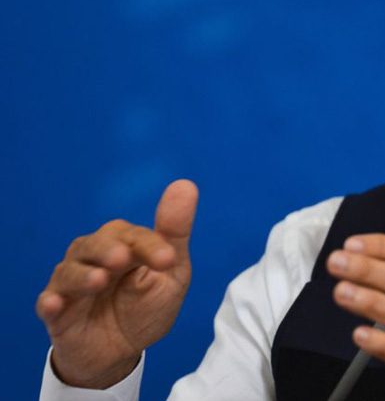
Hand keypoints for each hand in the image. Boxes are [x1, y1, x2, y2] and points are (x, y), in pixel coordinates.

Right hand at [35, 179, 197, 388]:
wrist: (122, 351)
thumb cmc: (146, 305)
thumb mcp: (171, 273)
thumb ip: (174, 233)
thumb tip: (185, 185)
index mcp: (124, 244)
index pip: (133, 236)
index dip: (150, 245)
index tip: (168, 259)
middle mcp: (94, 256)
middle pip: (95, 244)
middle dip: (109, 250)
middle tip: (123, 259)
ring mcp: (72, 282)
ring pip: (70, 270)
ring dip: (84, 274)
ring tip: (100, 280)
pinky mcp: (56, 310)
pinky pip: (48, 301)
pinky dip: (51, 301)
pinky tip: (55, 303)